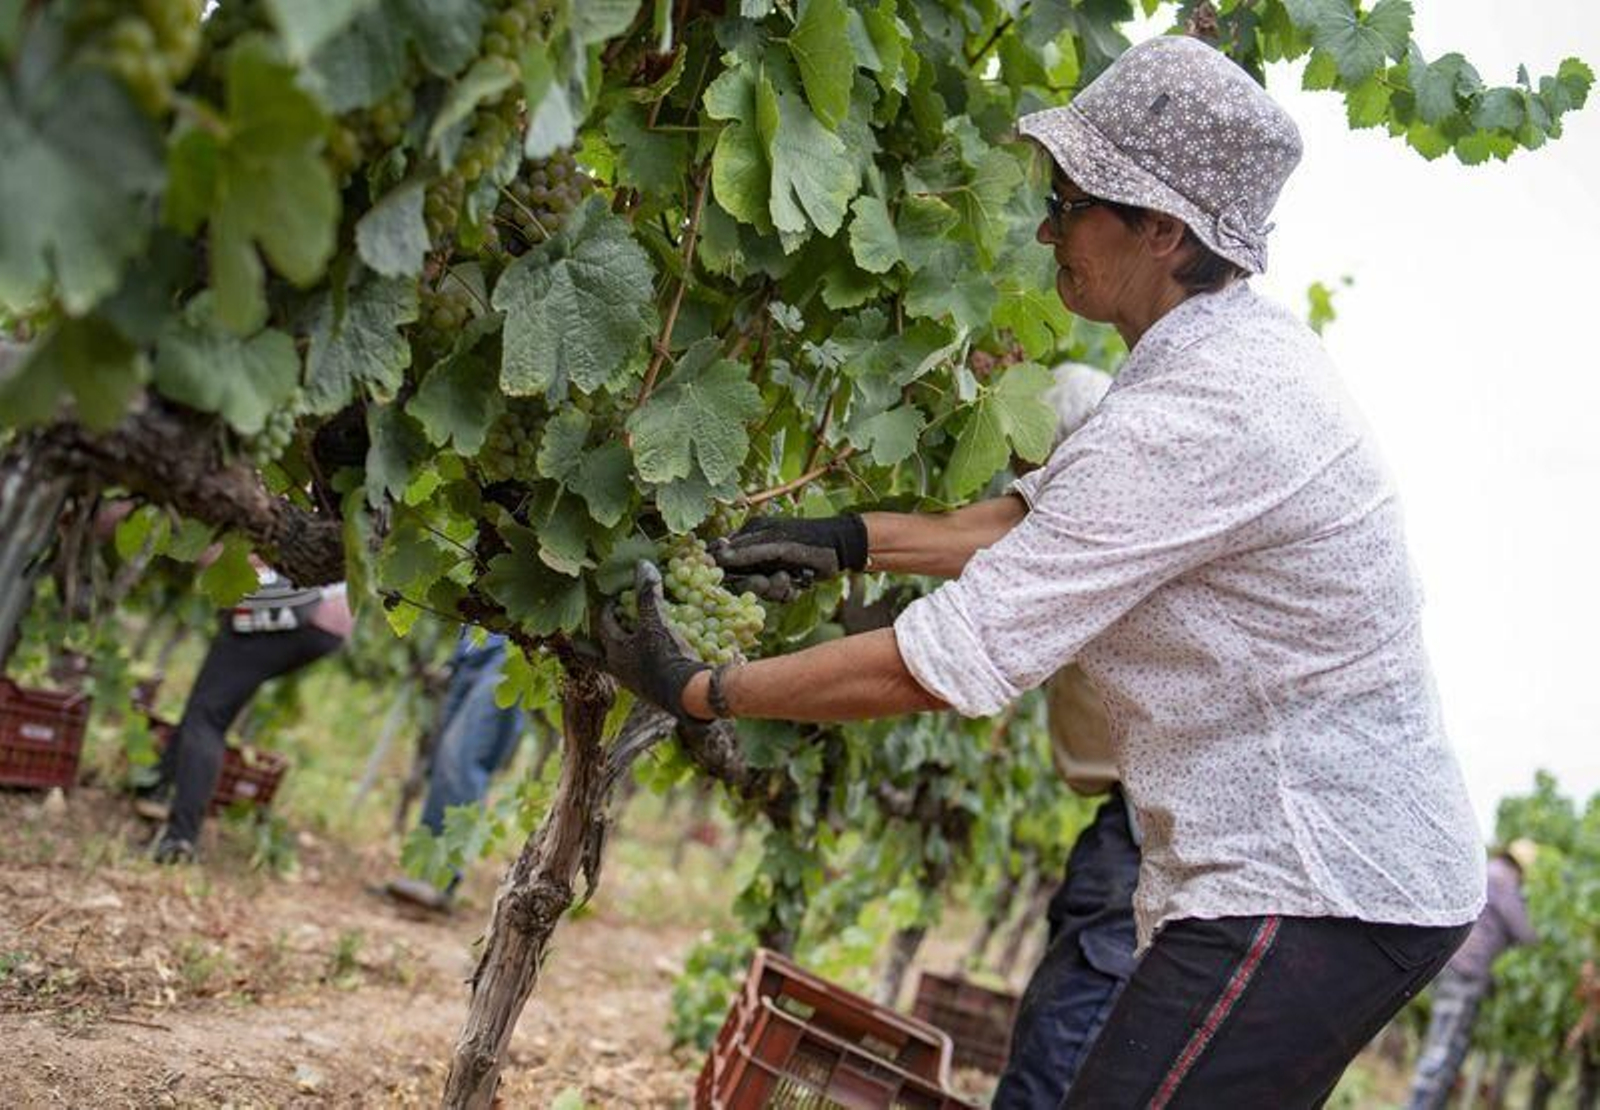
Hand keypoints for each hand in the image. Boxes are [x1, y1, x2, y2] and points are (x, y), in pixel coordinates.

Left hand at [598, 562, 710, 727]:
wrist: (688, 696)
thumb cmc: (667, 658)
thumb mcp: (657, 624)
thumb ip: (649, 596)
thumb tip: (642, 564)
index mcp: (615, 654)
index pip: (604, 627)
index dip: (607, 610)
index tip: (614, 598)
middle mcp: (620, 671)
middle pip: (598, 656)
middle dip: (593, 645)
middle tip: (586, 636)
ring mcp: (635, 685)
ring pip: (620, 665)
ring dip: (621, 652)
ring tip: (626, 643)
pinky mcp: (652, 693)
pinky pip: (641, 674)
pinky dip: (642, 663)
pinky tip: (653, 659)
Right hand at [708, 514, 867, 602]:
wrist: (840, 549)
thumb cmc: (809, 541)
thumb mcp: (777, 545)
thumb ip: (748, 552)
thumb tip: (719, 556)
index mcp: (750, 535)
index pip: (725, 556)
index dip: (727, 571)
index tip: (732, 580)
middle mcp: (756, 551)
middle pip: (740, 578)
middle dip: (756, 584)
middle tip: (769, 581)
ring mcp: (769, 566)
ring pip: (759, 590)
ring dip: (775, 590)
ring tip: (789, 580)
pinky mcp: (782, 580)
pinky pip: (774, 595)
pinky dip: (786, 593)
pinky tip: (797, 585)